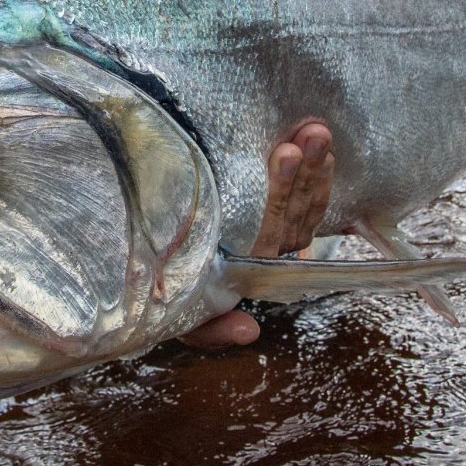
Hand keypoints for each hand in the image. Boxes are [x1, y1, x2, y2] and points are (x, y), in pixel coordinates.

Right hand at [177, 122, 333, 347]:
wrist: (143, 279)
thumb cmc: (163, 292)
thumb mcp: (181, 320)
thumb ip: (210, 332)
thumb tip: (250, 331)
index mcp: (240, 269)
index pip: (269, 229)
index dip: (281, 192)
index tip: (285, 155)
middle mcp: (260, 255)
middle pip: (290, 212)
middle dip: (302, 171)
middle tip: (310, 135)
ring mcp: (268, 237)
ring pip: (301, 206)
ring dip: (312, 169)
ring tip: (317, 133)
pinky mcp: (269, 222)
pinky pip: (306, 208)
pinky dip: (315, 181)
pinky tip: (322, 156)